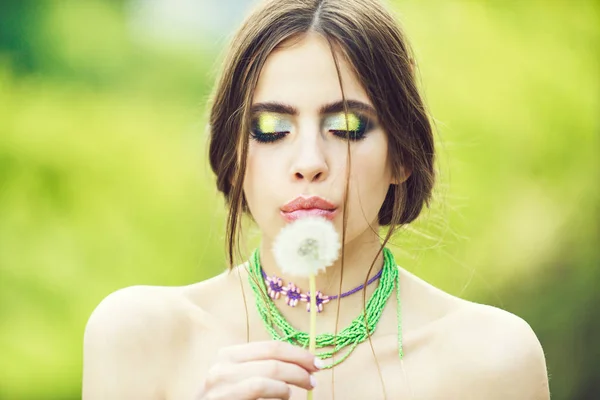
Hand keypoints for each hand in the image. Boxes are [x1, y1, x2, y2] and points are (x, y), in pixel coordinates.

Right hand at [197, 341, 320, 399]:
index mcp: (229, 355)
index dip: (298, 353)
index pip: (271, 347)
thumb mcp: (240, 379)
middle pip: (272, 358)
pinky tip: (285, 398)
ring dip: (292, 381)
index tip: (316, 362)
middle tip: (315, 378)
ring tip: (300, 390)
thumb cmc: (225, 399)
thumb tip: (300, 364)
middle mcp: (221, 366)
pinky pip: (257, 389)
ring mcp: (219, 385)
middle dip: (300, 367)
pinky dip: (278, 393)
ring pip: (267, 375)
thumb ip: (262, 369)